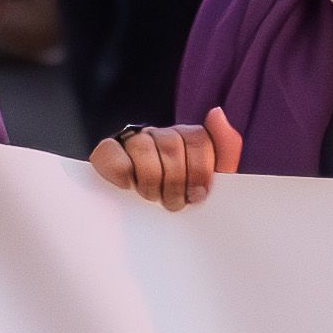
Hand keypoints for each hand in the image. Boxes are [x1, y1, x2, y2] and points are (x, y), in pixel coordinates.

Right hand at [90, 108, 241, 209]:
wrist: (145, 220)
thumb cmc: (181, 197)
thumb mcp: (213, 178)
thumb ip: (225, 146)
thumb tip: (216, 112)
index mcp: (186, 137)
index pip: (198, 139)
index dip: (200, 170)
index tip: (197, 195)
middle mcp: (159, 134)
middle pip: (172, 145)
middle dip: (176, 182)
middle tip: (174, 203)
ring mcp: (131, 142)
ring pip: (143, 147)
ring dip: (151, 182)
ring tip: (153, 198)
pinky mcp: (106, 153)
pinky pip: (111, 153)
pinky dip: (121, 172)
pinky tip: (129, 187)